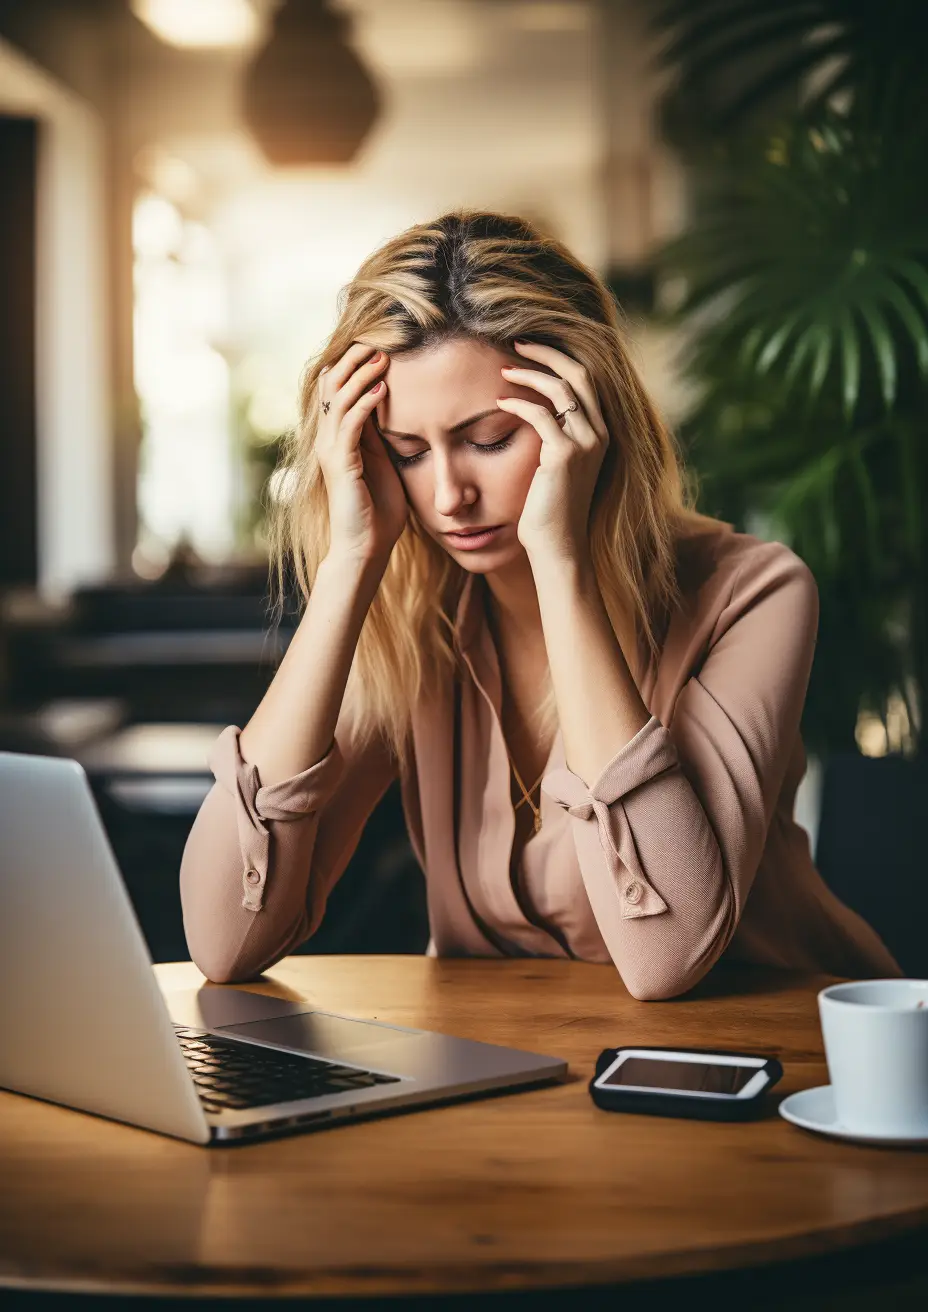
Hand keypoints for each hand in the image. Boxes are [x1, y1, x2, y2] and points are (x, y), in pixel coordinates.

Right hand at [315, 344, 407, 566]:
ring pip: (338, 399)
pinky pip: (349, 425)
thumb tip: (395, 407)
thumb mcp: (383, 462)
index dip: (353, 364)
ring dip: (361, 375)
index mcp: (338, 437)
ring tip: (382, 357)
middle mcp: (327, 439)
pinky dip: (365, 403)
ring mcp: (331, 451)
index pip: (337, 388)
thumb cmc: (379, 509)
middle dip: (353, 360)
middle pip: (331, 385)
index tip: (380, 344)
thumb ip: (381, 435)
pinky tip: (383, 389)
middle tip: (379, 341)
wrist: (366, 546)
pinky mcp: (340, 464)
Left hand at [497, 340, 608, 565]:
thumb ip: (555, 437)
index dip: (559, 359)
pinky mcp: (565, 456)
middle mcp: (599, 434)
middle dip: (548, 353)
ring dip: (530, 374)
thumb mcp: (556, 466)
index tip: (530, 350)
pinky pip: (541, 415)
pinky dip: (519, 403)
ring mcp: (586, 444)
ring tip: (503, 370)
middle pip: (579, 373)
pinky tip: (501, 402)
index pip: (586, 379)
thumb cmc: (550, 510)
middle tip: (517, 344)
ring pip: (562, 388)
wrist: (558, 546)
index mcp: (600, 433)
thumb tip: (535, 411)